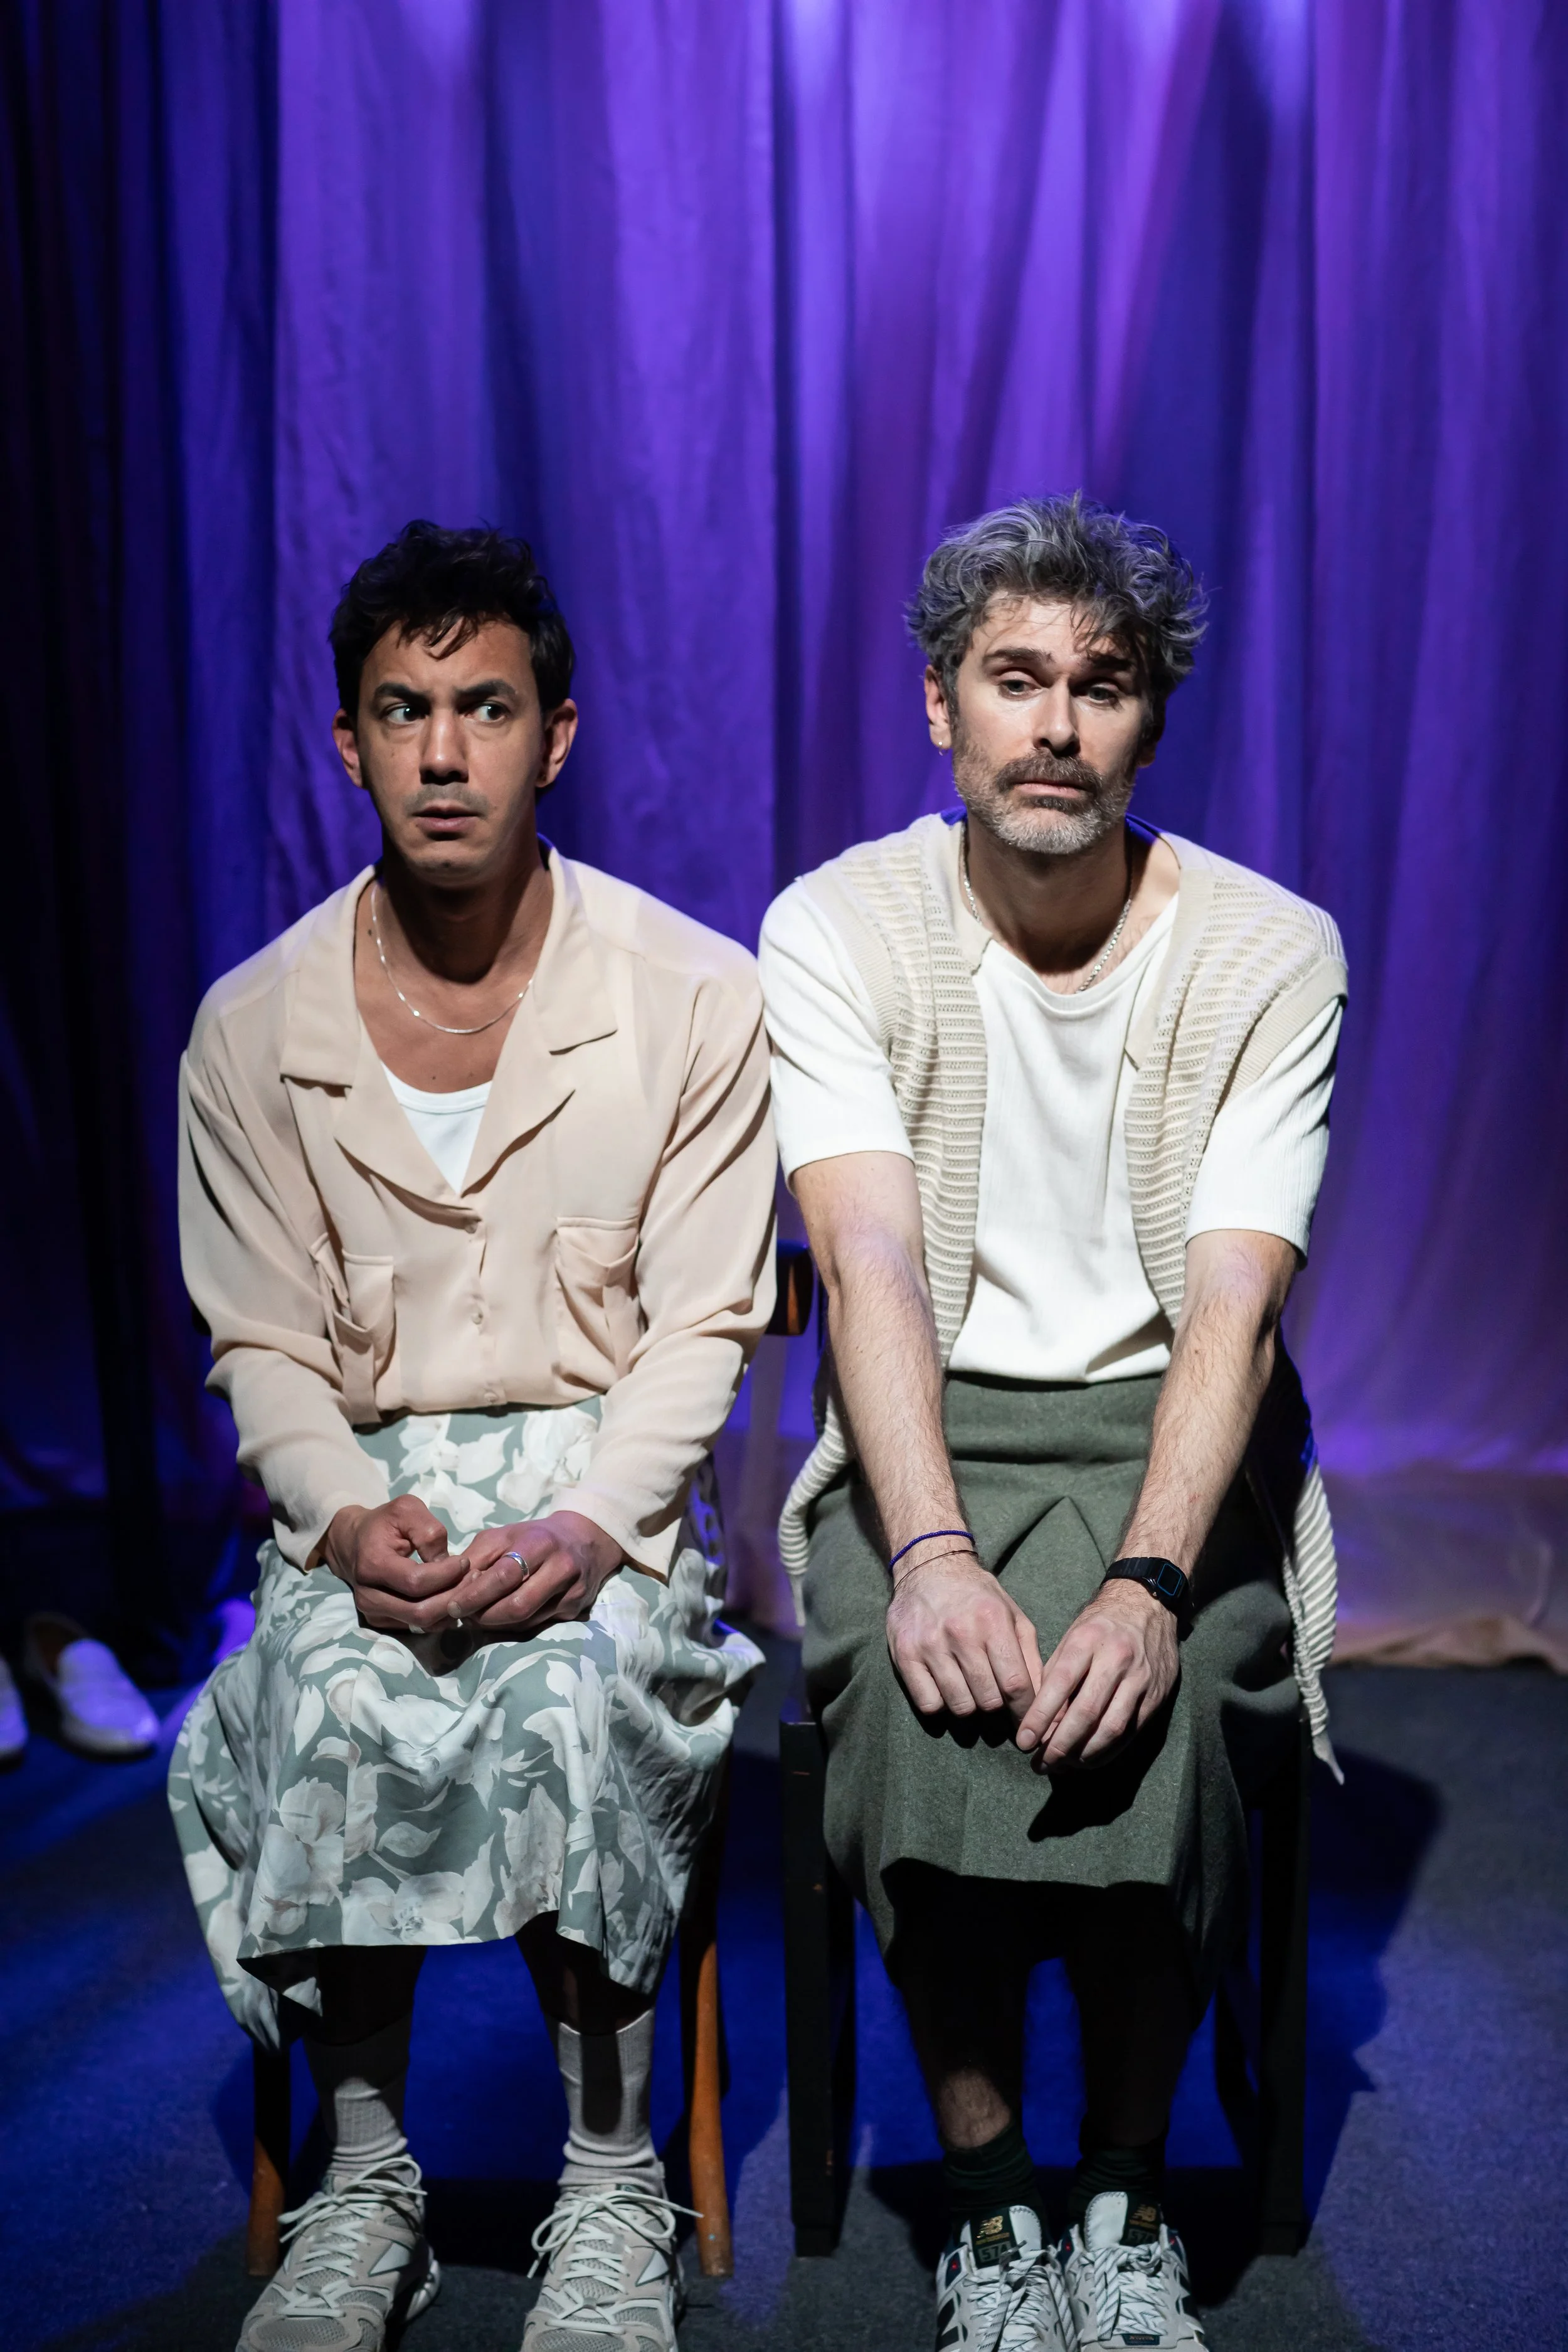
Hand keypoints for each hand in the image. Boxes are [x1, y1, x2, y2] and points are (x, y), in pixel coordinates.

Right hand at [323, 1495, 464, 1632]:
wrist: (352, 1542)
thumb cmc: (383, 1523)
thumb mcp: (406, 1510)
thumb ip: (428, 1532)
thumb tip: (446, 1562)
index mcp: (373, 1564)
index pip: (416, 1582)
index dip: (446, 1574)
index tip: (465, 1561)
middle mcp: (369, 1595)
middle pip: (420, 1611)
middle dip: (453, 1596)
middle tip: (474, 1577)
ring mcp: (373, 1612)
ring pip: (421, 1623)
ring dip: (449, 1608)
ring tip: (466, 1586)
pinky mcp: (381, 1621)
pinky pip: (417, 1626)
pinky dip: (439, 1615)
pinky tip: (451, 1595)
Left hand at [442, 1510, 624, 1636]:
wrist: (584, 1539)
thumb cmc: (533, 1537)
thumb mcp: (503, 1536)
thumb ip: (476, 1558)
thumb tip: (451, 1588)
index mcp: (538, 1544)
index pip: (503, 1576)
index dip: (475, 1595)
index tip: (453, 1606)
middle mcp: (560, 1568)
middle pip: (517, 1605)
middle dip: (483, 1616)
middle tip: (462, 1617)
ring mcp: (572, 1591)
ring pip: (526, 1621)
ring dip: (495, 1624)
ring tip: (476, 1618)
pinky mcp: (576, 1609)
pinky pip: (537, 1626)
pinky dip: (512, 1626)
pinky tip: (500, 1618)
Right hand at [886, 1552, 1043, 1719]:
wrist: (929, 1568)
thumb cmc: (979, 1597)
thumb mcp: (1014, 1618)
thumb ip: (1031, 1659)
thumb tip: (1046, 1704)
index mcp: (993, 1621)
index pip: (1016, 1684)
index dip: (1025, 1711)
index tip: (1027, 1723)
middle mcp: (961, 1632)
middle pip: (989, 1700)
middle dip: (997, 1707)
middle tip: (994, 1697)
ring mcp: (930, 1644)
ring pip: (960, 1706)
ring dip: (970, 1707)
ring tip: (970, 1690)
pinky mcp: (905, 1654)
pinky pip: (929, 1704)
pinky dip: (941, 1705)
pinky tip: (946, 1689)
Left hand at [1015, 1579, 1179, 1769]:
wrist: (1148, 1607)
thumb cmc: (1100, 1625)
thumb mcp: (1072, 1637)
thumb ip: (1054, 1675)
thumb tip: (1039, 1721)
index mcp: (1088, 1640)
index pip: (1060, 1684)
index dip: (1040, 1717)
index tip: (1024, 1742)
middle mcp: (1116, 1659)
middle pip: (1087, 1712)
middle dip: (1060, 1744)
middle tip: (1041, 1763)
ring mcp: (1140, 1679)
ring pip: (1111, 1727)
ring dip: (1084, 1754)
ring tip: (1064, 1766)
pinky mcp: (1156, 1696)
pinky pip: (1131, 1732)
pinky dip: (1108, 1751)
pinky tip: (1089, 1758)